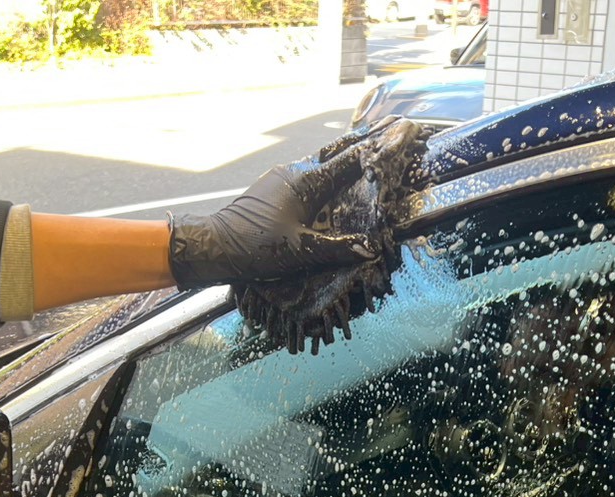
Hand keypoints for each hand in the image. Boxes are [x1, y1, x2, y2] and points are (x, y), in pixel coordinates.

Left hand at [167, 124, 393, 288]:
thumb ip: (336, 248)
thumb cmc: (254, 247)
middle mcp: (296, 173)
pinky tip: (335, 176)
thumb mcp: (299, 252)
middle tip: (391, 125)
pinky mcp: (274, 186)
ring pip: (322, 160)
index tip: (401, 130)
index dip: (378, 146)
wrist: (212, 245)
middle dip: (366, 140)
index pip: (350, 160)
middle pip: (337, 151)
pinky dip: (329, 169)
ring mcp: (282, 177)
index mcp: (306, 183)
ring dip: (346, 154)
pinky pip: (309, 172)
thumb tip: (369, 248)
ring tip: (369, 145)